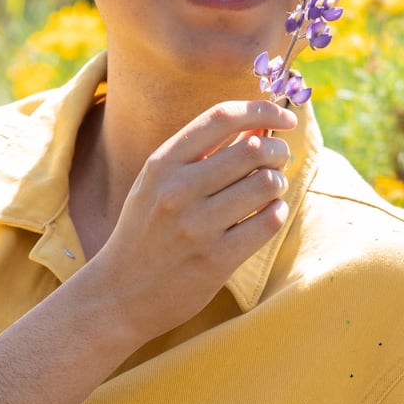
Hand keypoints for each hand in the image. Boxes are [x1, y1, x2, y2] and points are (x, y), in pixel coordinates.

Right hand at [86, 100, 296, 343]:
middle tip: (279, 158)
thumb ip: (201, 154)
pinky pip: (269, 222)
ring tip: (269, 189)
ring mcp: (197, 227)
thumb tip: (260, 126)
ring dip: (278, 182)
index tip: (284, 118)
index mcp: (162, 163)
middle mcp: (177, 190)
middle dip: (277, 150)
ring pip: (266, 184)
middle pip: (252, 149)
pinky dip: (277, 212)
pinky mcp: (217, 260)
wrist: (119, 292)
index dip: (261, 110)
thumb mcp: (157, 182)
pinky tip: (267, 214)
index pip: (221, 117)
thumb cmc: (145, 229)